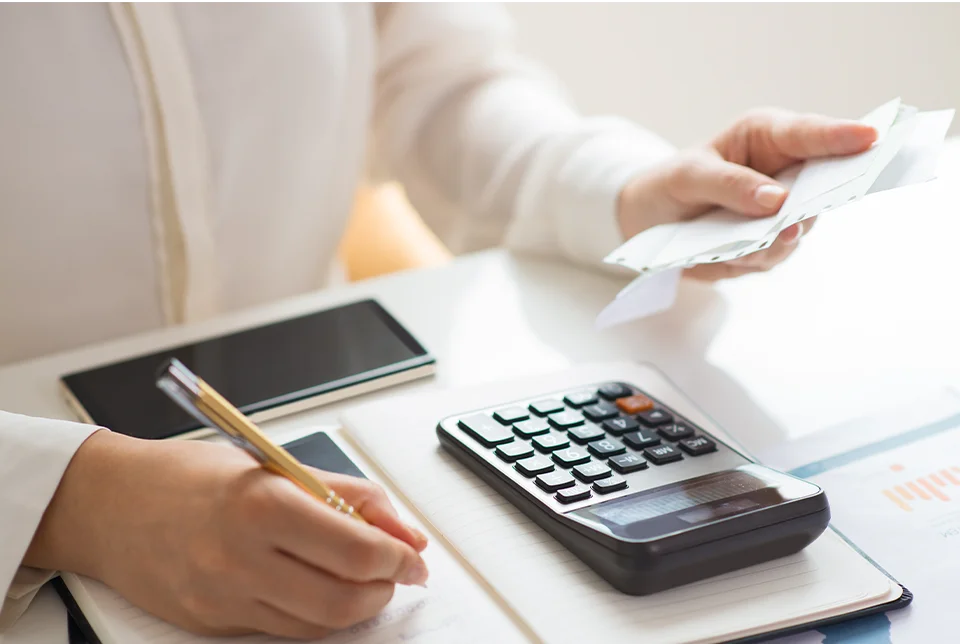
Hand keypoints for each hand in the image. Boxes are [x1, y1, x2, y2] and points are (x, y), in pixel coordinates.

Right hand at [25, 430, 428, 638]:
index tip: (413, 554)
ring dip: (355, 606)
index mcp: (262, 506)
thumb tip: (403, 530)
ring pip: (317, 625)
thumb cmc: (189, 475)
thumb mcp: (275, 465)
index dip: (399, 557)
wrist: (108, 504)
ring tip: (361, 579)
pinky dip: (315, 616)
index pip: (357, 550)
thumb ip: (347, 495)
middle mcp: (240, 559)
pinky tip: (319, 588)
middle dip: (385, 589)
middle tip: (397, 571)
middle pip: (343, 598)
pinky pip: (282, 632)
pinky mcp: (211, 624)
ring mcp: (223, 599)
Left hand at [617, 109, 877, 280]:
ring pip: (800, 227)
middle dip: (824, 195)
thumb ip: (730, 184)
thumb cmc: (672, 183)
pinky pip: (775, 254)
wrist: (650, 222)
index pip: (809, 134)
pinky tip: (741, 253)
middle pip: (823, 183)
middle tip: (815, 206)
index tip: (871, 136)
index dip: (842, 136)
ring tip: (762, 238)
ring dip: (780, 235)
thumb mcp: (688, 176)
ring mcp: (782, 212)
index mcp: (767, 138)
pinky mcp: (769, 245)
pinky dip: (758, 256)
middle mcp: (784, 173)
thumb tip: (777, 200)